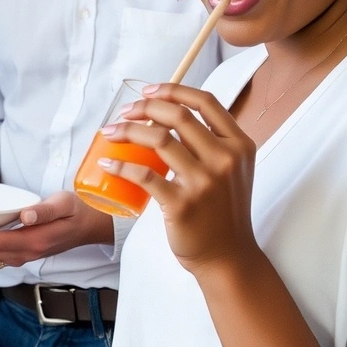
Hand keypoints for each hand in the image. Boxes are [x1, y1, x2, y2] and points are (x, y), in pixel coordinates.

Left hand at [100, 82, 258, 272]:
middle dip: (145, 107)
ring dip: (127, 131)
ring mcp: (204, 182)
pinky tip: (108, 162)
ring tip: (110, 133)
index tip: (148, 92)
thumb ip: (214, 144)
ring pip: (159, 139)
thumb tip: (172, 118)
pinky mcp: (181, 204)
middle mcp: (225, 159)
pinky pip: (144, 175)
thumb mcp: (232, 171)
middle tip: (124, 113)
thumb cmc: (223, 212)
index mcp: (239, 145)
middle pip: (178, 116)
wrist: (227, 256)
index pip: (205, 102)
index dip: (173, 91)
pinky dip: (121, 164)